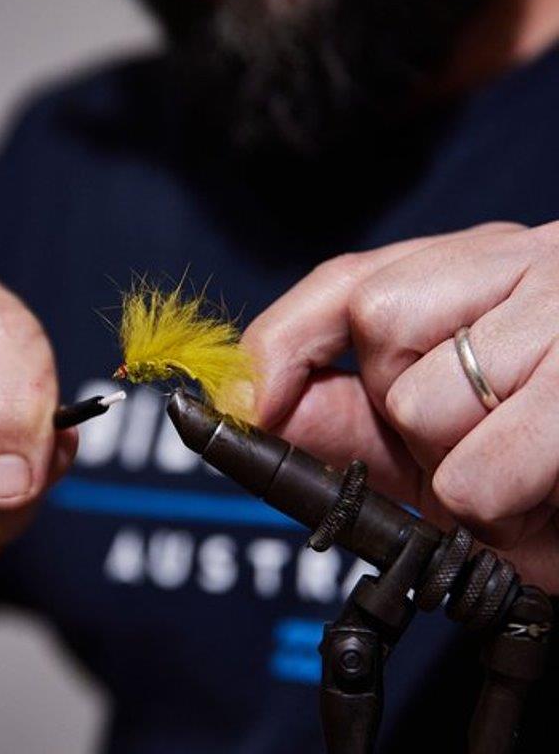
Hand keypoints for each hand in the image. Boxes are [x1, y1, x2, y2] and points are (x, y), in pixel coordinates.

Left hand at [243, 222, 558, 590]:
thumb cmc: (548, 442)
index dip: (283, 341)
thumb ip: (349, 407)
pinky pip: (476, 474)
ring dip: (460, 471)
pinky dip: (500, 509)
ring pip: (421, 404)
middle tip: (476, 442)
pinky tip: (549, 491)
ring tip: (526, 469)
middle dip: (406, 418)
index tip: (244, 400)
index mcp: (482, 267)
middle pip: (379, 329)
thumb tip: (252, 407)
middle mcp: (523, 263)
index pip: (349, 280)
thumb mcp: (444, 419)